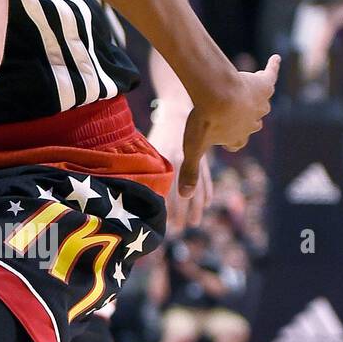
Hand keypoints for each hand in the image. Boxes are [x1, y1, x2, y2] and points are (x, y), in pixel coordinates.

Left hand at [148, 111, 212, 229]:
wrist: (177, 113)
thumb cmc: (157, 133)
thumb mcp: (149, 149)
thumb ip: (146, 168)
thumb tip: (134, 193)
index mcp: (166, 162)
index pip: (166, 192)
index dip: (166, 209)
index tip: (163, 223)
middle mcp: (182, 164)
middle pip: (184, 196)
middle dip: (181, 214)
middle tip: (178, 228)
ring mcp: (196, 162)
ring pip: (198, 191)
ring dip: (197, 209)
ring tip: (194, 223)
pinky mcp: (205, 160)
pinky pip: (208, 181)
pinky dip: (208, 194)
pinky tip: (206, 205)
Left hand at [180, 54, 278, 194]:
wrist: (217, 92)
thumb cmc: (204, 120)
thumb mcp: (193, 148)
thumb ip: (190, 171)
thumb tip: (182, 196)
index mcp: (237, 136)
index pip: (237, 141)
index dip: (231, 140)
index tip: (227, 141)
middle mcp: (253, 121)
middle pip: (251, 123)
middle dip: (243, 120)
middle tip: (233, 114)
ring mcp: (259, 102)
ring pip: (260, 103)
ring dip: (254, 98)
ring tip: (247, 91)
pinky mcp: (262, 84)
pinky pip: (271, 74)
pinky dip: (274, 67)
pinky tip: (276, 58)